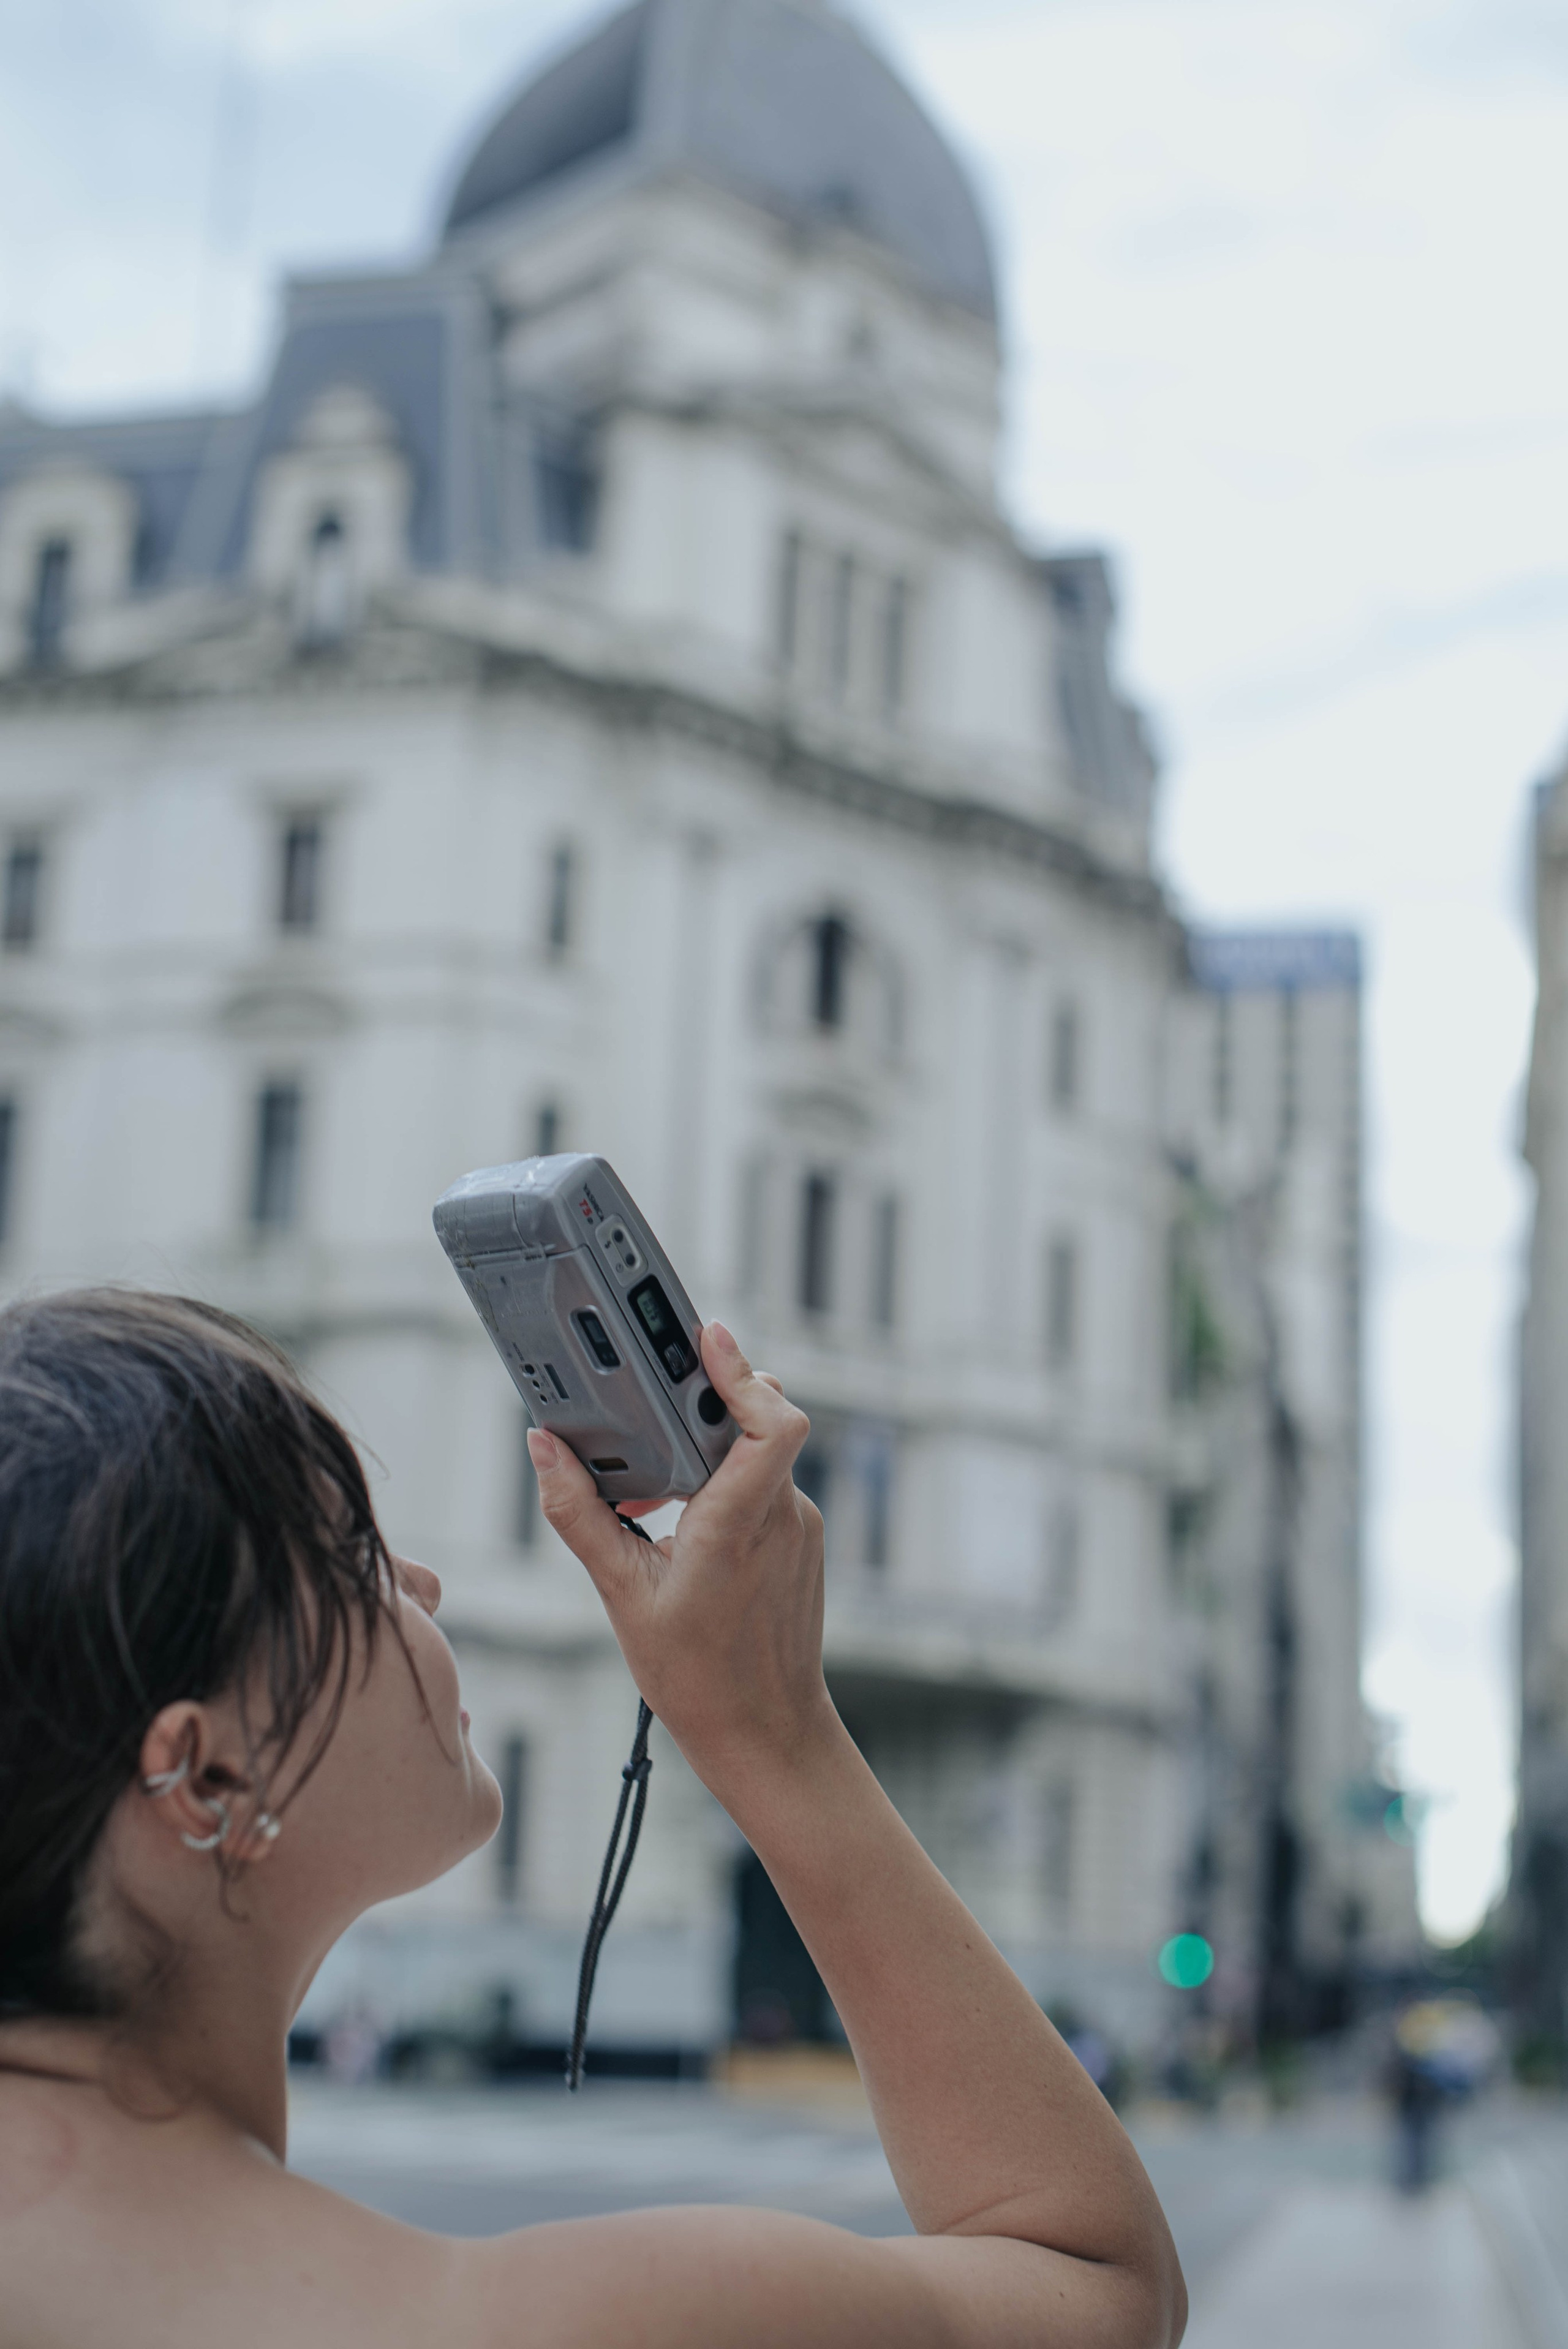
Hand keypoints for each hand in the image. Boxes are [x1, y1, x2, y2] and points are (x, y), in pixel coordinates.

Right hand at [526, 1324, 833, 1782]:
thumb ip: (581, 1514)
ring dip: (707, 1444)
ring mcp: (799, 1526)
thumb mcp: (621, 1595)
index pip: (769, 1422)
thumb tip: (546, 1449)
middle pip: (757, 1418)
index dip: (739, 1371)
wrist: (768, 1734)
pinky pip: (765, 1481)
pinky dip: (723, 1479)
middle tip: (649, 1395)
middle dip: (704, 1396)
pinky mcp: (801, 1538)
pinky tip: (680, 1514)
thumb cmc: (700, 1678)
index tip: (706, 1335)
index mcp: (738, 1525)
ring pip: (759, 1449)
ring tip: (650, 1481)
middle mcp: (781, 1516)